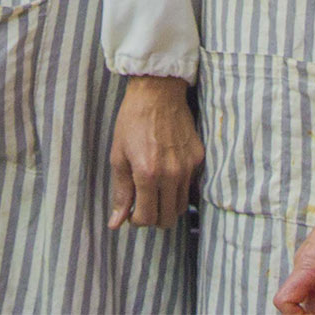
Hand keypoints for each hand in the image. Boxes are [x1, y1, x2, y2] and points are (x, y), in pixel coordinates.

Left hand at [107, 75, 200, 229]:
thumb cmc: (132, 121)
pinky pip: (190, 185)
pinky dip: (178, 188)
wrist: (158, 92)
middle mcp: (172, 174)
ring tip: (154, 192)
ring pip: (182, 205)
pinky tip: (167, 173)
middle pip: (168, 218)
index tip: (132, 214)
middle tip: (143, 206)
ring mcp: (188, 167)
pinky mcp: (199, 158)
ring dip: (167, 206)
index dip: (137, 221)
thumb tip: (116, 222)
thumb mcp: (119, 157)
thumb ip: (121, 193)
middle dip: (154, 218)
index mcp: (148, 174)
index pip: (148, 217)